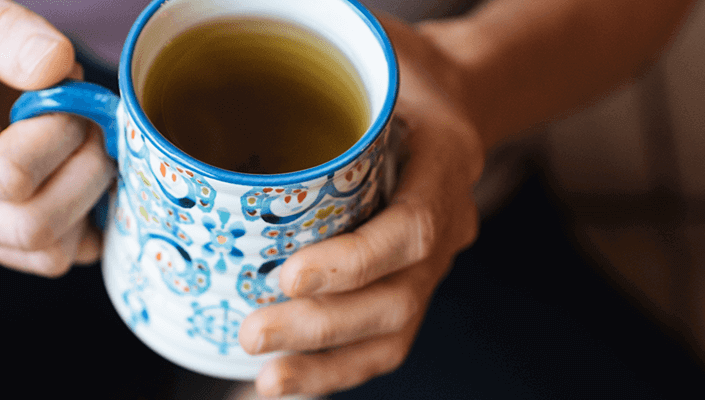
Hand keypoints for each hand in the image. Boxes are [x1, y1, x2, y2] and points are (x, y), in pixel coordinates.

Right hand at [0, 0, 112, 276]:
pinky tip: (75, 168)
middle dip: (84, 168)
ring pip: (49, 252)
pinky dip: (87, 218)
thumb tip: (54, 67)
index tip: (66, 90)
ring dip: (89, 195)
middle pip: (31, 225)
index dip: (60, 133)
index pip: (6, 173)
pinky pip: (58, 256)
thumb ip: (4, 29)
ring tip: (79, 139)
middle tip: (89, 118)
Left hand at [236, 16, 487, 396]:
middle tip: (252, 329)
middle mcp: (448, 224)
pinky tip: (284, 382)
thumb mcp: (378, 41)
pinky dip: (335, 370)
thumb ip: (332, 34)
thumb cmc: (405, 70)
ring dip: (327, 362)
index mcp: (446, 161)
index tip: (289, 272)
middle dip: (323, 325)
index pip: (415, 228)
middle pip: (399, 299)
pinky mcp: (404, 286)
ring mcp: (428, 265)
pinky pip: (380, 342)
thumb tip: (260, 11)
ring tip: (265, 375)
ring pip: (392, 332)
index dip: (355, 262)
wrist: (451, 98)